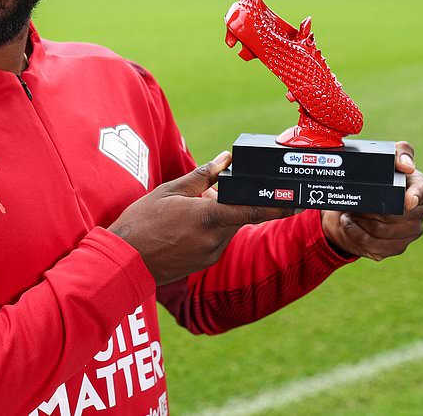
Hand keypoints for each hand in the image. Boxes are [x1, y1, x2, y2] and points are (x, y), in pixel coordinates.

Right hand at [109, 152, 296, 284]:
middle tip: (205, 193)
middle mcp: (215, 240)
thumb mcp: (169, 191)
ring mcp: (211, 255)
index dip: (279, 204)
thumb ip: (203, 176)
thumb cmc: (142, 223)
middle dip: (229, 201)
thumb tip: (226, 159)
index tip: (299, 198)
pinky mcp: (205, 263)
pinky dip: (209, 228)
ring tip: (184, 212)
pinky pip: (217, 240)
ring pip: (228, 227)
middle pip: (239, 215)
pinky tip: (183, 227)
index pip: (254, 210)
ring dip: (217, 215)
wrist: (124, 262)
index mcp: (208, 218)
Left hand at [321, 141, 422, 260]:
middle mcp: (419, 212)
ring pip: (383, 232)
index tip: (406, 201)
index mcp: (419, 187)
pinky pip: (375, 246)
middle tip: (357, 203)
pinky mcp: (396, 247)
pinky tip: (349, 224)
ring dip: (361, 222)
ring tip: (349, 213)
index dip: (415, 197)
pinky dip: (356, 234)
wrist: (356, 207)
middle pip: (397, 216)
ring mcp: (410, 232)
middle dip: (373, 210)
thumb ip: (400, 152)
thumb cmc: (374, 180)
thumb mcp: (385, 158)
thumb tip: (407, 166)